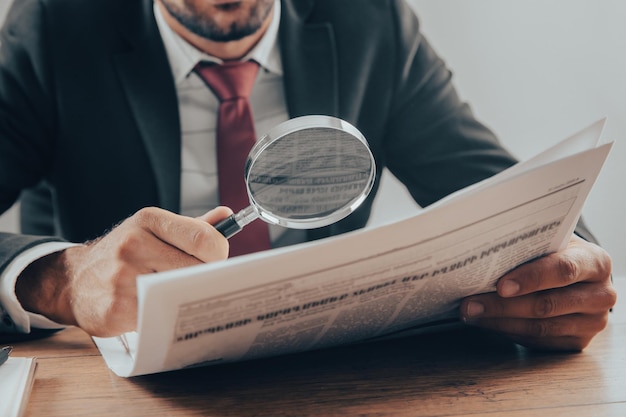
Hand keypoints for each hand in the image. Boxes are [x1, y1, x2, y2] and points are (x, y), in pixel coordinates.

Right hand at [16, 207, 231, 336]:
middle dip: (204, 280)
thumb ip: (192, 227)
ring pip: (179, 293)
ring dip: (186, 299)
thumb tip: (227, 216)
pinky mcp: (116, 309)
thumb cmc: (126, 254)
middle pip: (196, 269)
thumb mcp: (153, 230)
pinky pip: (159, 316)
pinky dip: (166, 316)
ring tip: (182, 297)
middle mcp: (133, 244)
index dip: (219, 255)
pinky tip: (158, 310)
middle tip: (201, 285)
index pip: (204, 239)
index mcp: (148, 219)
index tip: (217, 263)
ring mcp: (122, 277)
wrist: (75, 280)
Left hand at [460, 234, 615, 350]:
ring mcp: (593, 322)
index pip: (563, 270)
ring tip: (471, 313)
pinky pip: (538, 341)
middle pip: (547, 304)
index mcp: (595, 262)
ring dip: (499, 322)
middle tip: (470, 304)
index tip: (500, 286)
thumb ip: (528, 246)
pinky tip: (487, 322)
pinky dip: (508, 332)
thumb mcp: (551, 243)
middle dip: (502, 305)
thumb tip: (481, 252)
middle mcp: (601, 295)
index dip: (530, 278)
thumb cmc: (556, 255)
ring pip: (539, 328)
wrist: (579, 277)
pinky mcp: (579, 342)